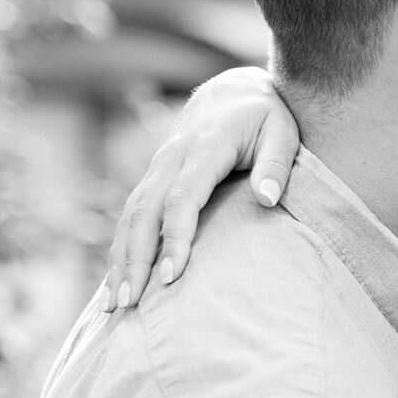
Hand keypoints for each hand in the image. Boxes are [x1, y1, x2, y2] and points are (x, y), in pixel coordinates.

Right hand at [101, 66, 300, 310]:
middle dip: (135, 258)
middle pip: (145, 211)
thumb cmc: (266, 117)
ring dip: (120, 259)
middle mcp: (173, 157)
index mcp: (206, 147)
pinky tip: (118, 282)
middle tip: (130, 303)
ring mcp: (158, 167)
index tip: (172, 276)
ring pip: (131, 214)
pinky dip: (122, 248)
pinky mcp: (154, 178)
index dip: (176, 237)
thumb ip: (277, 164)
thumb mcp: (282, 132)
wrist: (233, 92)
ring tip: (115, 305)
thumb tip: (269, 198)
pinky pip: (131, 214)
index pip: (183, 197)